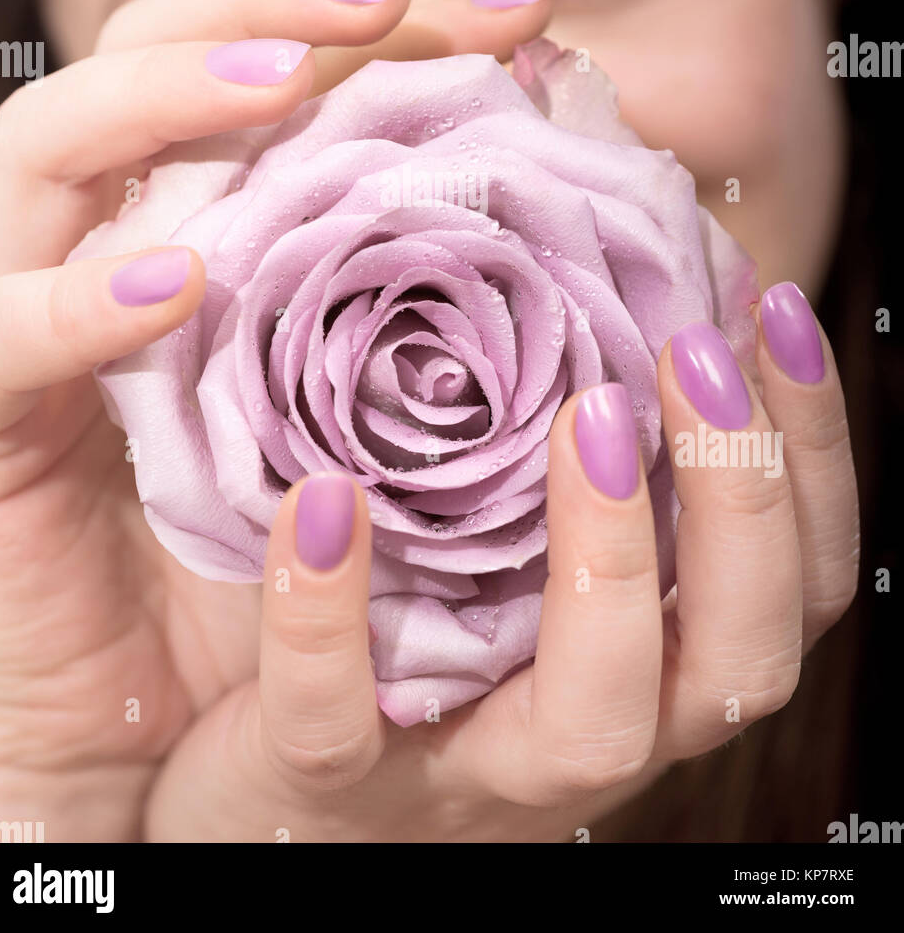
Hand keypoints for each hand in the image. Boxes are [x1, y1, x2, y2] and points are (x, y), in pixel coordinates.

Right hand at [0, 0, 552, 839]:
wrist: (159, 724)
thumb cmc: (284, 554)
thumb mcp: (385, 411)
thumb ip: (446, 298)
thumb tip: (572, 181)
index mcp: (207, 214)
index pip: (266, 58)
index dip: (380, 19)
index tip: (519, 16)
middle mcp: (110, 234)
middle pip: (139, 49)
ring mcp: (35, 316)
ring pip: (47, 145)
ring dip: (166, 95)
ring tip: (287, 80)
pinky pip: (2, 339)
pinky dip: (80, 301)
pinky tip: (178, 282)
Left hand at [145, 293, 858, 841]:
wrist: (263, 815)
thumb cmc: (406, 635)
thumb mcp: (494, 536)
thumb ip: (549, 435)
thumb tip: (592, 258)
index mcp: (646, 659)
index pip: (789, 579)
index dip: (811, 451)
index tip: (777, 312)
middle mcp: (592, 726)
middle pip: (742, 658)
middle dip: (744, 500)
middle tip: (697, 354)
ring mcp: (470, 771)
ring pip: (594, 719)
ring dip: (610, 561)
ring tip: (585, 417)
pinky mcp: (334, 788)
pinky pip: (338, 718)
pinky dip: (332, 610)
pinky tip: (321, 502)